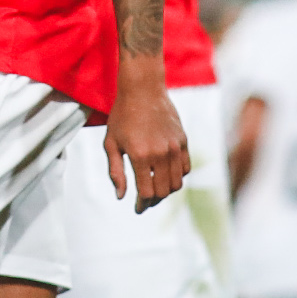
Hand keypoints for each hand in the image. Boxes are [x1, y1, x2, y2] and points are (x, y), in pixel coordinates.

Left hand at [102, 76, 190, 209]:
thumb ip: (115, 172)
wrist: (143, 89)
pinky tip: (165, 174)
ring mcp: (175, 147)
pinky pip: (186, 168)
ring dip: (166, 190)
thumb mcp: (111, 143)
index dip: (142, 204)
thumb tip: (121, 196)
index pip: (147, 192)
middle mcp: (160, 153)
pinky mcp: (183, 141)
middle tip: (145, 200)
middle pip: (163, 191)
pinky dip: (177, 176)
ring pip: (177, 183)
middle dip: (153, 200)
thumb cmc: (122, 116)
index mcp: (140, 156)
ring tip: (155, 189)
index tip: (138, 208)